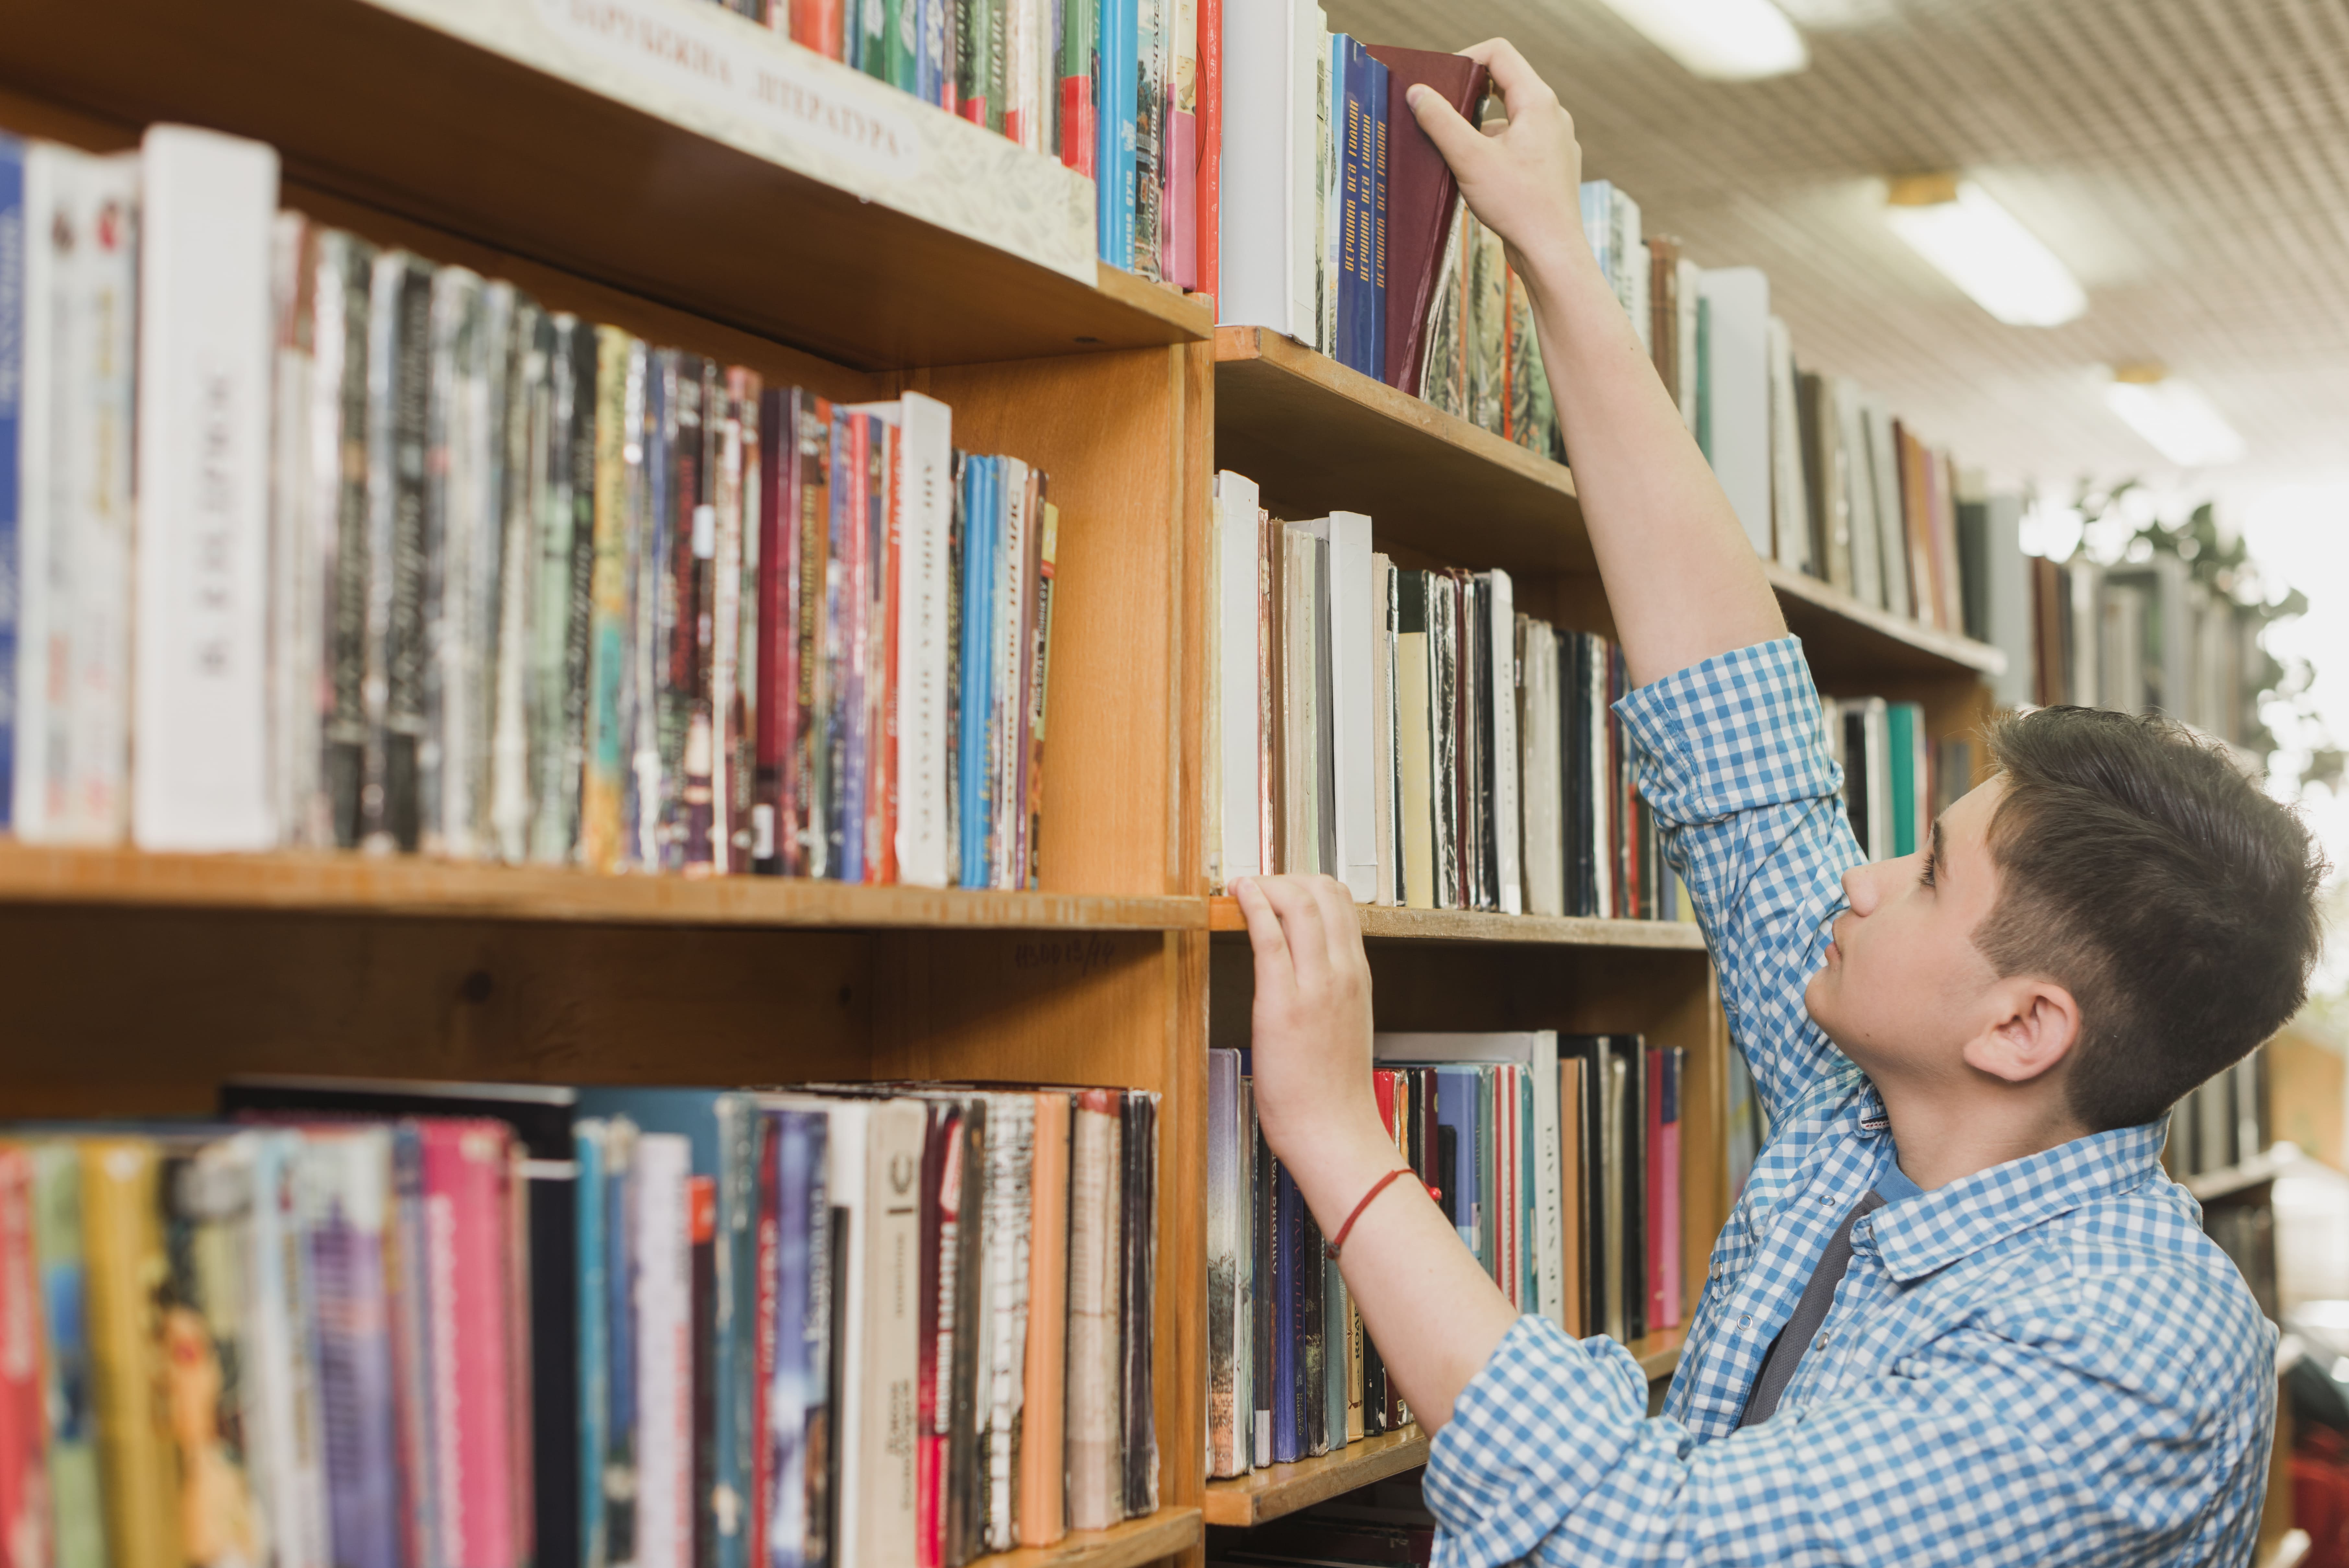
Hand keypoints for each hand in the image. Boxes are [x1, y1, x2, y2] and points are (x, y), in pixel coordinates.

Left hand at [1233, 874, 1388, 1169]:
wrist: (1335, 1131)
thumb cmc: (1333, 1089)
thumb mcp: (1346, 1024)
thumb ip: (1333, 990)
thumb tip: (1309, 967)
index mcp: (1358, 976)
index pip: (1342, 903)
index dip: (1307, 883)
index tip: (1279, 887)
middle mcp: (1343, 972)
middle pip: (1322, 892)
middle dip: (1284, 877)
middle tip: (1257, 887)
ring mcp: (1316, 985)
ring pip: (1299, 904)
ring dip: (1265, 884)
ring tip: (1241, 889)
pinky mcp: (1282, 1002)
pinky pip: (1270, 936)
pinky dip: (1252, 906)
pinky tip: (1237, 897)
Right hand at [1407, 39, 1586, 279]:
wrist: (1551, 252)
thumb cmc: (1519, 206)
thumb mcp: (1470, 159)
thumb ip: (1441, 122)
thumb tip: (1418, 93)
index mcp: (1537, 101)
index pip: (1499, 53)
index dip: (1465, 59)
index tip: (1441, 83)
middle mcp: (1552, 115)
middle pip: (1504, 83)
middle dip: (1469, 95)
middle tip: (1442, 114)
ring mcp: (1554, 141)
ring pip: (1509, 118)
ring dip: (1480, 129)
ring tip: (1456, 154)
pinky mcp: (1550, 166)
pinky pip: (1518, 144)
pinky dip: (1494, 150)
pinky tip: (1478, 177)